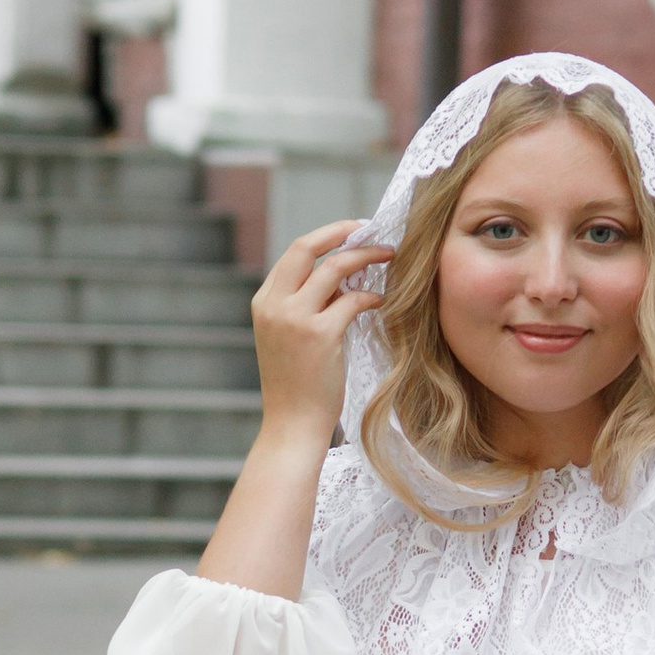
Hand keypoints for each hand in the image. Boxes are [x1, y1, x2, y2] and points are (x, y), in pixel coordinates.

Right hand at [246, 220, 382, 447]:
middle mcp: (274, 304)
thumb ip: (306, 304)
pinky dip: (371, 295)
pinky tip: (381, 301)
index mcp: (264, 302)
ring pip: (334, 268)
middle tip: (370, 229)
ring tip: (390, 256)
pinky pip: (352, 300)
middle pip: (307, 247)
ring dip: (366, 257)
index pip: (294, 254)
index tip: (351, 232)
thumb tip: (341, 279)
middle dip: (342, 232)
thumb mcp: (290, 337)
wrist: (291, 424)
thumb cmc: (296, 385)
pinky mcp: (319, 334)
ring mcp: (294, 318)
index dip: (325, 237)